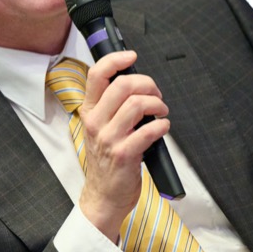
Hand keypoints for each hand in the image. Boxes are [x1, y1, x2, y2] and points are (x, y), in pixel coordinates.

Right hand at [77, 50, 168, 242]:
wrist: (103, 195)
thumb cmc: (106, 160)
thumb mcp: (100, 128)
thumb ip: (111, 106)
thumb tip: (135, 83)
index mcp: (89, 111)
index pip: (96, 75)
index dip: (116, 60)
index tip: (132, 56)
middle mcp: (95, 122)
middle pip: (122, 85)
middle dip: (146, 83)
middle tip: (156, 93)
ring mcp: (109, 138)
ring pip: (137, 105)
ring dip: (157, 104)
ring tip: (161, 111)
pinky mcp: (124, 154)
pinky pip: (148, 131)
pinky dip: (161, 125)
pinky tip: (163, 127)